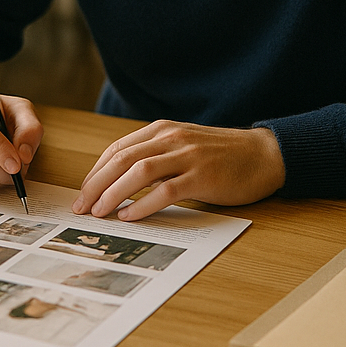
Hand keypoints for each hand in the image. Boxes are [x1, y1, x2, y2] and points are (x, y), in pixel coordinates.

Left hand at [72, 120, 285, 221]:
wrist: (263, 154)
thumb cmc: (222, 155)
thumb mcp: (183, 145)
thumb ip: (156, 155)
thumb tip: (120, 181)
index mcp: (163, 129)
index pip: (118, 148)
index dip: (96, 171)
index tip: (84, 191)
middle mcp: (171, 138)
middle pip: (122, 159)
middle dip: (96, 184)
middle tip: (81, 206)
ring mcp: (187, 156)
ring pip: (139, 172)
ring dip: (113, 193)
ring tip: (99, 212)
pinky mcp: (202, 176)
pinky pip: (166, 191)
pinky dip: (144, 205)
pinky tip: (130, 217)